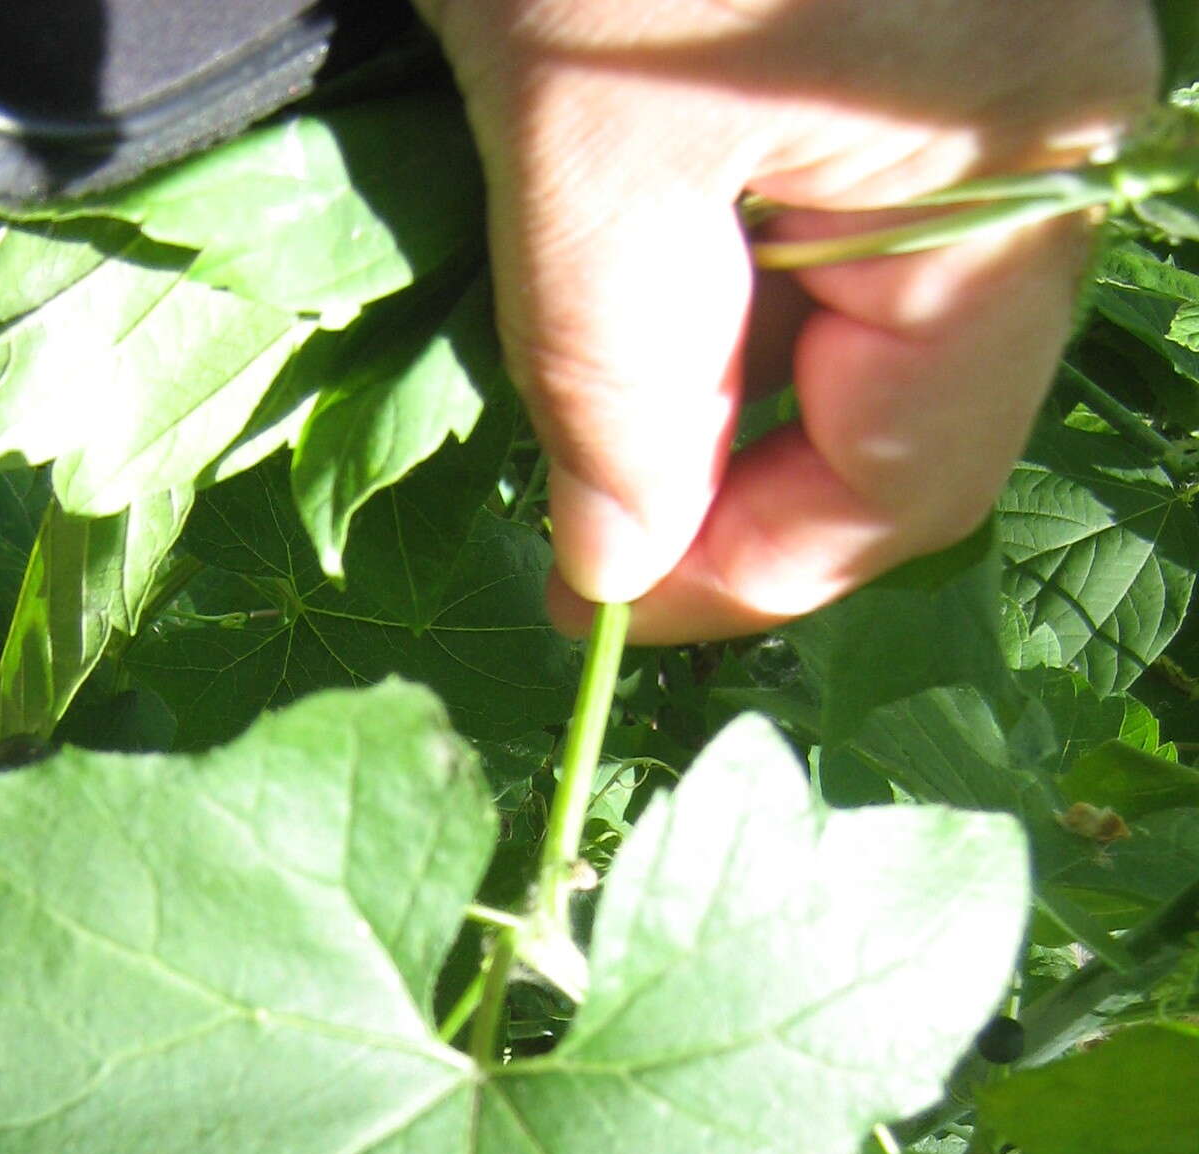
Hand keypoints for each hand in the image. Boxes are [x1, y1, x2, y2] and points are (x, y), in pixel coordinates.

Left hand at [413, 0, 1160, 639]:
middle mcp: (1045, 147)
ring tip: (605, 425)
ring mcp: (995, 100)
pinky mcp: (922, 67)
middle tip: (590, 532)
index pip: (899, 489)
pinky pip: (854, 259)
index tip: (595, 607)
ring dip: (738, 420)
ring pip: (877, 355)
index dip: (745, 582)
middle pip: (905, 431)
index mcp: (1013, 179)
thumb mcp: (587, 156)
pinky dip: (746, 317)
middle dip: (744, 506)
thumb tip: (620, 575)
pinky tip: (653, 313)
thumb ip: (621, 395)